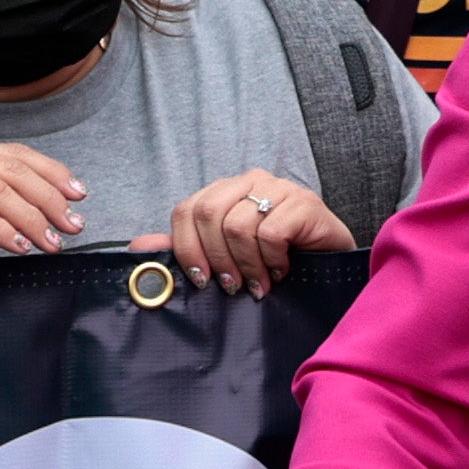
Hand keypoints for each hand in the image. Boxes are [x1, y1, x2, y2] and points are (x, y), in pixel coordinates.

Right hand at [0, 138, 87, 266]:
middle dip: (49, 198)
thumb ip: (0, 209)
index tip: (80, 196)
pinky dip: (2, 230)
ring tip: (51, 243)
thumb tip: (51, 214)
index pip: (15, 155)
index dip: (52, 172)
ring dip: (31, 218)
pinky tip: (19, 247)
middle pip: (11, 169)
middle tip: (72, 227)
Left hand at [156, 173, 353, 294]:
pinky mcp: (305, 202)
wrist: (331, 265)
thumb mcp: (224, 257)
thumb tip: (138, 247)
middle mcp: (250, 181)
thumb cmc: (275, 261)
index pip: (187, 208)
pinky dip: (273, 260)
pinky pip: (272, 231)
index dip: (187, 247)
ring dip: (247, 266)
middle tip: (232, 287)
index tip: (201, 279)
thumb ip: (184, 249)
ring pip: (239, 225)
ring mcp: (279, 188)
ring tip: (260, 284)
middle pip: (209, 213)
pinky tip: (282, 271)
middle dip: (216, 258)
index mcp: (226, 190)